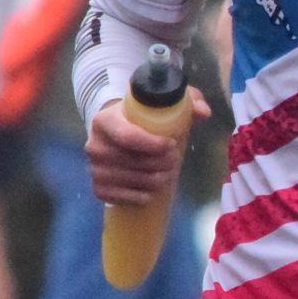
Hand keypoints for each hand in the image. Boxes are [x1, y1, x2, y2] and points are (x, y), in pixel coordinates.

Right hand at [86, 91, 202, 206]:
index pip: (128, 136)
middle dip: (158, 164)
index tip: (172, 145)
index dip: (153, 144)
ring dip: (151, 181)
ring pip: (127, 180)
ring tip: (166, 175)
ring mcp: (94, 168)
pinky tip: (149, 193)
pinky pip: (116, 197)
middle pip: (130, 161)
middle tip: (174, 160)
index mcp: (104, 120)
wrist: (116, 131)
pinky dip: (135, 197)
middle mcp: (94, 144)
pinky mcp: (97, 187)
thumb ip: (185, 100)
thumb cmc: (141, 117)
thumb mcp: (162, 102)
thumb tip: (203, 112)